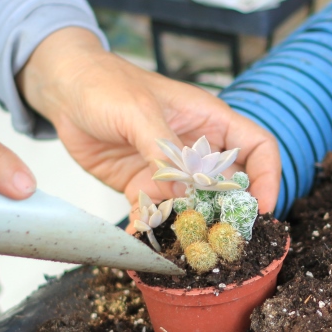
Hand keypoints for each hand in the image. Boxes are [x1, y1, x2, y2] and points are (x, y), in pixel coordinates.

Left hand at [17, 28, 280, 217]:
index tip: (262, 208)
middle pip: (231, 185)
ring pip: (196, 206)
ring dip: (194, 227)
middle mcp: (196, 149)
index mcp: (209, 121)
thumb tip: (185, 192)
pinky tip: (145, 240)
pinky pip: (157, 215)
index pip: (257, 148)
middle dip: (232, 213)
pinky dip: (154, 230)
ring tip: (188, 247)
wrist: (64, 88)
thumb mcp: (138, 112)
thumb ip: (163, 151)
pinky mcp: (142, 187)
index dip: (267, 177)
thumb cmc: (106, 84)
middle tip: (227, 238)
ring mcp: (170, 172)